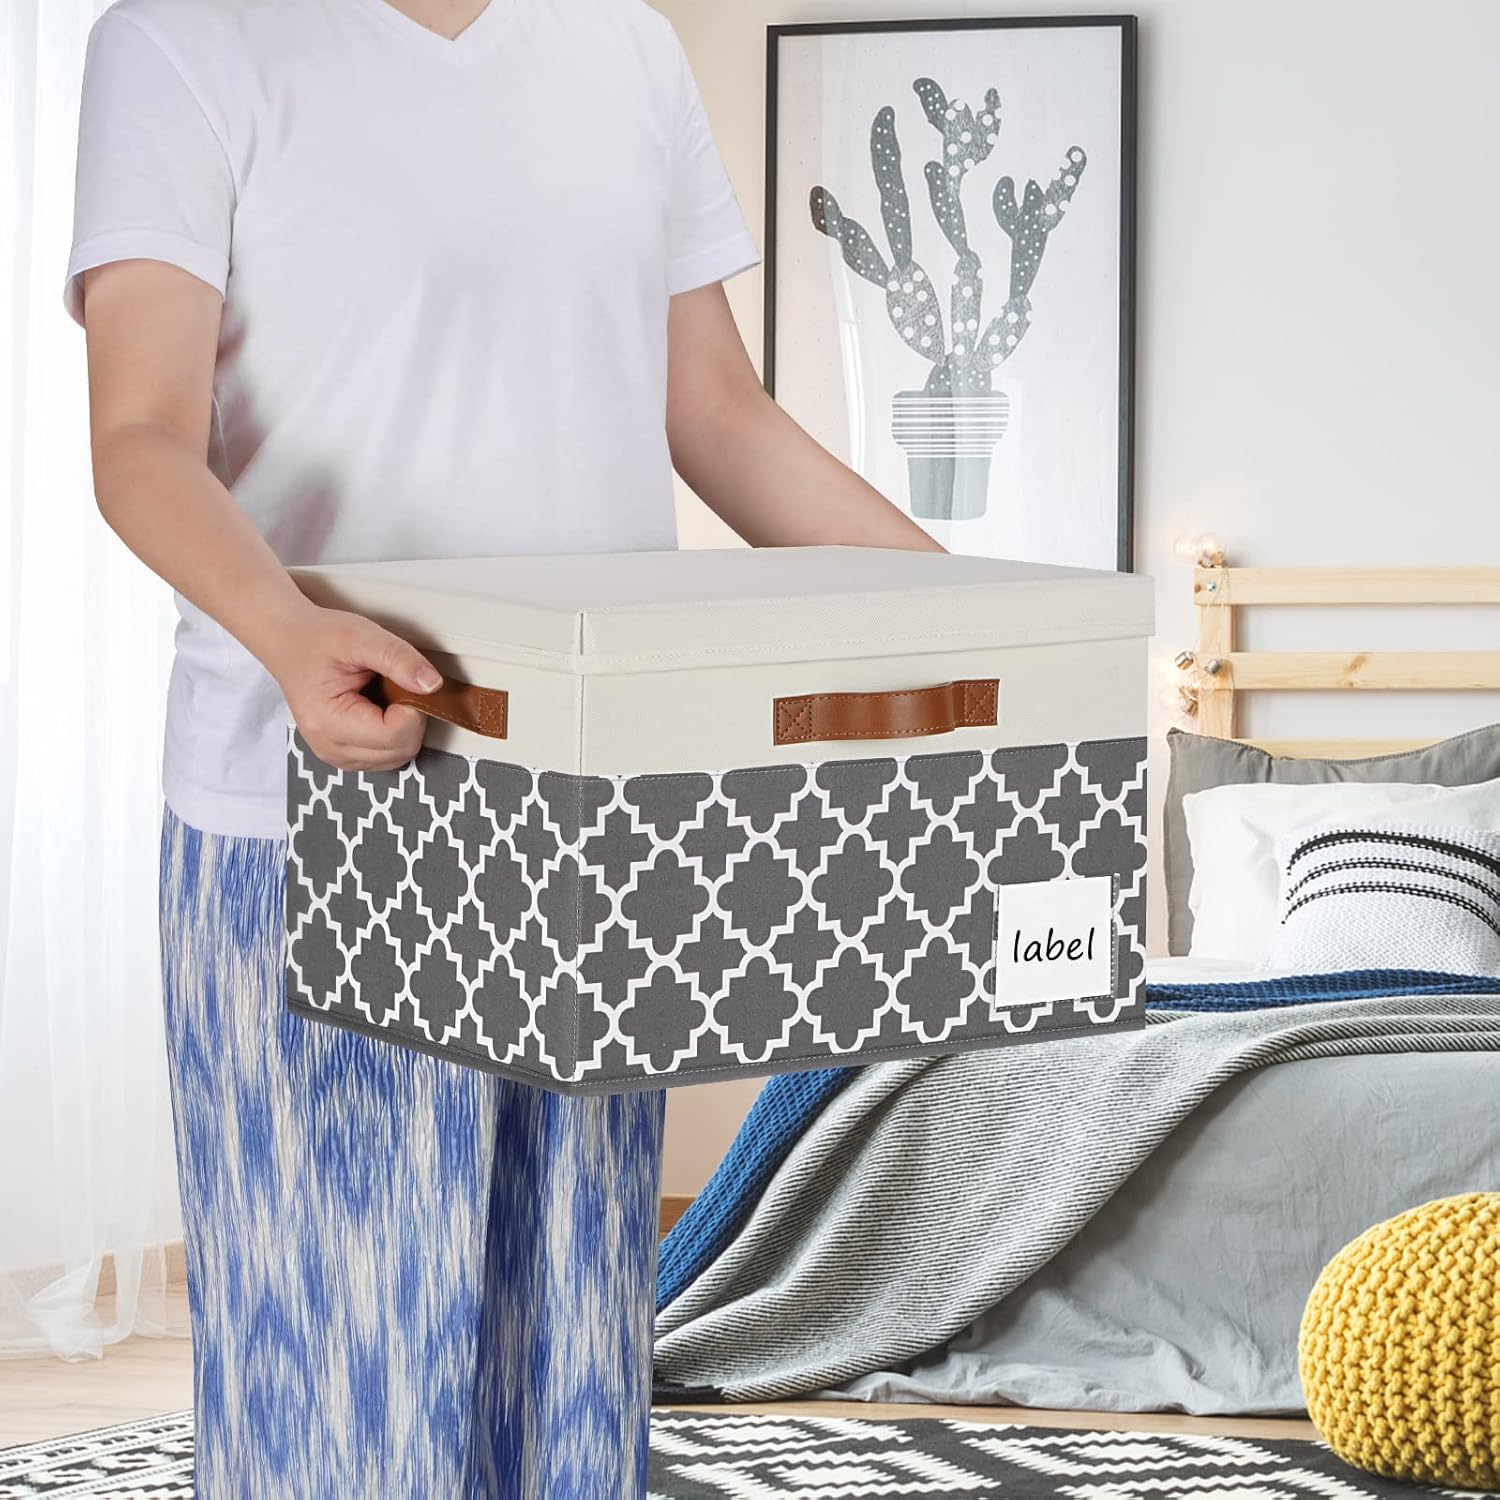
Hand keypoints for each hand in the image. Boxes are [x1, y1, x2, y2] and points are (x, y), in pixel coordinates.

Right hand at [266, 603, 442, 771]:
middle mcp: (330, 746)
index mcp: (329, 722)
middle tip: (394, 685)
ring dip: (402, 727)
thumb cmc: (317, 638)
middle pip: (400, 750)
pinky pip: (386, 756)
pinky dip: (393, 735)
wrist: (289, 640)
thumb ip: (400, 659)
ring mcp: (336, 754)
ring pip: (397, 757)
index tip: (403, 682)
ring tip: (382, 695)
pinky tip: (379, 709)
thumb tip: (433, 685)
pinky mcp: (343, 754)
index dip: (413, 709)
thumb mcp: (361, 636)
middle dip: (410, 717)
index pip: (396, 735)